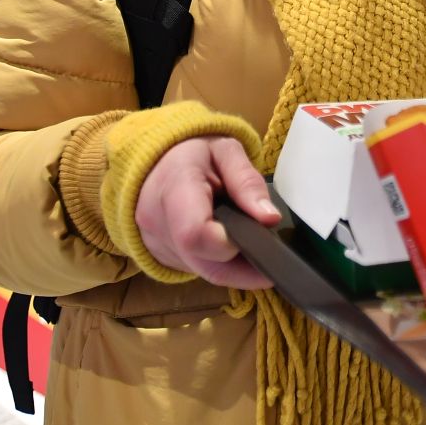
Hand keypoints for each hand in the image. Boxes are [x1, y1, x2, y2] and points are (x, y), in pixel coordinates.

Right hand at [134, 136, 280, 286]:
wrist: (153, 161)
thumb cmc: (192, 153)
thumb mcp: (226, 151)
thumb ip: (247, 183)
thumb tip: (270, 220)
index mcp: (174, 189)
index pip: (196, 234)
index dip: (233, 243)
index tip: (260, 233)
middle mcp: (158, 223)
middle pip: (207, 265)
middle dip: (246, 264)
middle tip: (272, 250)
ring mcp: (156, 244)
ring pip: (205, 273)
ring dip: (236, 267)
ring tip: (255, 245)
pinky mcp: (161, 257)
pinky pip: (197, 270)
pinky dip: (220, 264)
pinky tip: (233, 247)